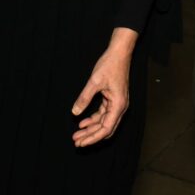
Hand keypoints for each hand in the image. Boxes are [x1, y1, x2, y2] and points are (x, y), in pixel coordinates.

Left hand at [71, 27, 137, 146]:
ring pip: (104, 122)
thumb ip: (84, 98)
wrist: (119, 52)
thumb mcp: (94, 81)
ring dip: (91, 128)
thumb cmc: (110, 65)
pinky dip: (94, 119)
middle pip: (105, 128)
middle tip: (76, 141)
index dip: (93, 137)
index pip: (106, 128)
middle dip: (91, 136)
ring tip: (77, 133)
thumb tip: (75, 113)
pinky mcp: (113, 99)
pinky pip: (103, 114)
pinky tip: (83, 122)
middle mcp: (120, 107)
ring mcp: (117, 103)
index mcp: (118, 105)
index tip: (81, 142)